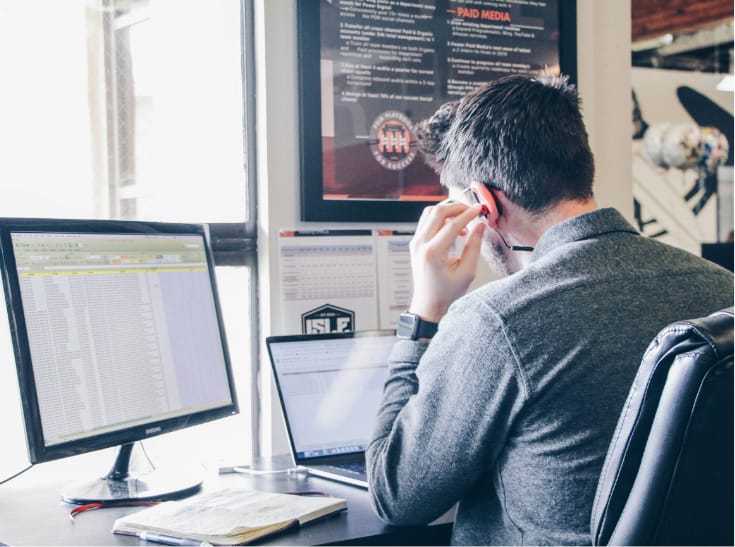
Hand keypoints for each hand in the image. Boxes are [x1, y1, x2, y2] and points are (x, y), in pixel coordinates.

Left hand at [408, 201, 485, 322]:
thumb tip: (480, 226)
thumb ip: (474, 246)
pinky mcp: (415, 243)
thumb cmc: (447, 292)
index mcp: (433, 253)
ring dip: (447, 211)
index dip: (468, 214)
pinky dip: (440, 218)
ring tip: (463, 219)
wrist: (429, 303)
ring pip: (430, 213)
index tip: (479, 210)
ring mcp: (415, 242)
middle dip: (457, 207)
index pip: (452, 224)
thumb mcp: (467, 272)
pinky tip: (454, 228)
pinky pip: (426, 221)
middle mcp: (421, 245)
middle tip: (471, 210)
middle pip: (437, 212)